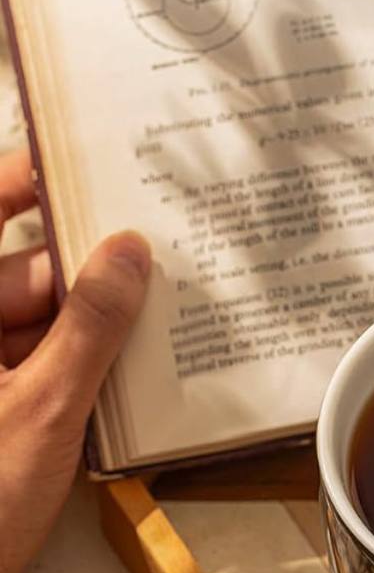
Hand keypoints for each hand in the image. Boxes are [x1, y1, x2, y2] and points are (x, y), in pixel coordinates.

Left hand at [0, 149, 149, 572]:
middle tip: (159, 263)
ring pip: (28, 327)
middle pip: (16, 275)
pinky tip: (121, 382)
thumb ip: (90, 327)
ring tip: (156, 327)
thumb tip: (128, 252)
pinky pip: (29, 372)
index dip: (26, 180)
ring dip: (86, 331)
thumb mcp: (42, 408)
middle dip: (84, 275)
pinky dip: (70, 374)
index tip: (84, 163)